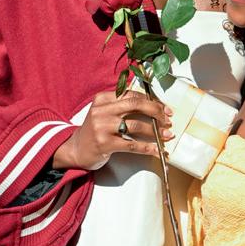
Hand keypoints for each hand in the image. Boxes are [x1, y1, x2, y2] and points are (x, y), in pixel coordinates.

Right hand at [52, 90, 173, 169]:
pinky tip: (157, 150)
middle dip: (156, 111)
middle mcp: (101, 110)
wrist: (75, 150)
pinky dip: (148, 147)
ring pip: (136, 125)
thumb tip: (152, 105)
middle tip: (168, 119)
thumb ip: (122, 106)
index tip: (165, 108)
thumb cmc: (95, 130)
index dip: (152, 101)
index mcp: (102, 99)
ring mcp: (102, 127)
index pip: (132, 95)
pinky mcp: (105, 144)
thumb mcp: (104, 112)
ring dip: (155, 131)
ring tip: (167, 135)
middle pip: (136, 105)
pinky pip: (132, 144)